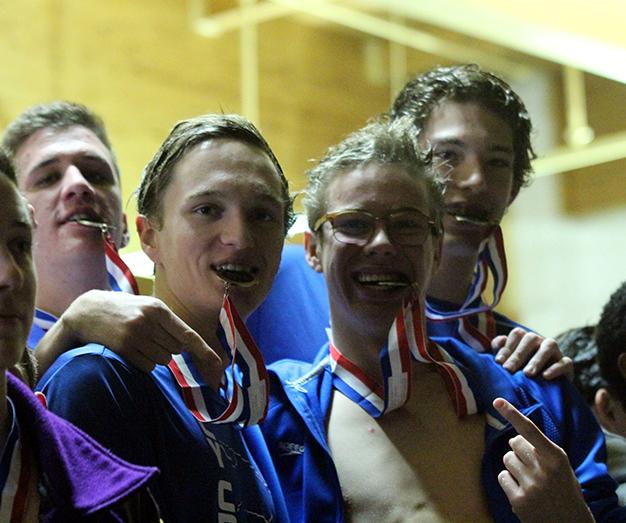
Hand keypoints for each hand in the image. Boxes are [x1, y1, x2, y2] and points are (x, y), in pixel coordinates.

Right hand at [36, 290, 222, 384]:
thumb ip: (168, 323)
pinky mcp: (123, 348)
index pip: (187, 334)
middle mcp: (149, 320)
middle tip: (149, 338)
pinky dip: (143, 363)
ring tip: (138, 342)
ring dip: (154, 357)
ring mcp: (135, 334)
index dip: (204, 350)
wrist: (87, 311)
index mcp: (159, 309)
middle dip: (167, 349)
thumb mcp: (147, 307)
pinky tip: (130, 350)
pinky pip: (147, 367)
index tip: (218, 363)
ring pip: (162, 360)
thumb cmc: (124, 310)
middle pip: (175, 350)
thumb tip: (187, 345)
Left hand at [492, 327, 572, 379]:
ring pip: (549, 346)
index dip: (507, 347)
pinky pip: (565, 362)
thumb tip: (500, 341)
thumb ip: (501, 349)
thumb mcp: (509, 361)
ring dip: (537, 359)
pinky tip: (545, 376)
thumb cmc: (521, 371)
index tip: (498, 362)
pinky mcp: (567, 365)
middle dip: (518, 354)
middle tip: (509, 369)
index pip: (517, 334)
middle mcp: (541, 341)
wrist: (545, 389)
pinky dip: (556, 368)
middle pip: (531, 338)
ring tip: (527, 373)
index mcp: (526, 338)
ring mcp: (556, 351)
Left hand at [493, 398, 593, 522]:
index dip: (512, 414)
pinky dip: (509, 481)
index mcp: (556, 457)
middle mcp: (543, 469)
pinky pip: (502, 477)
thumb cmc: (563, 488)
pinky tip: (523, 490)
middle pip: (514, 443)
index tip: (497, 401)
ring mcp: (530, 485)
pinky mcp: (518, 500)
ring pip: (507, 459)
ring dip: (514, 466)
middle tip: (531, 464)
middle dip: (519, 450)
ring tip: (530, 479)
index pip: (530, 430)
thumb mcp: (561, 465)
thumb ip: (541, 450)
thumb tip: (513, 437)